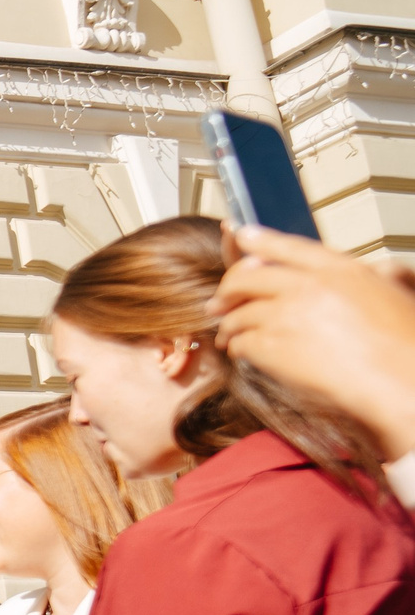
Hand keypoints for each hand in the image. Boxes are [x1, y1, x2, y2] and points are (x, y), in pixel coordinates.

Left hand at [214, 225, 414, 457]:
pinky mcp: (273, 345)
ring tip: (226, 335)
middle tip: (217, 302)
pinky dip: (236, 347)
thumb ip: (373, 276)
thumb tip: (379, 268)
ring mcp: (287, 315)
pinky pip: (241, 342)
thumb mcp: (392, 293)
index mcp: (340, 269)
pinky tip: (238, 352)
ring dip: (228, 325)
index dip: (260, 240)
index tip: (241, 235)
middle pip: (248, 278)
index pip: (289, 247)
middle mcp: (309, 286)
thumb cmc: (405, 344)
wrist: (399, 379)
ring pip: (238, 313)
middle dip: (227, 290)